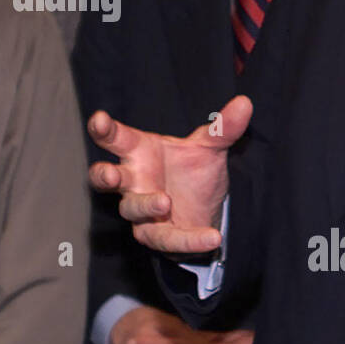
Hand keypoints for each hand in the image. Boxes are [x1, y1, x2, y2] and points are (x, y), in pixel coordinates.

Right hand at [87, 95, 251, 253]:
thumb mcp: (210, 147)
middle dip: (103, 176)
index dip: (104, 129)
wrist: (206, 208)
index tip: (99, 120)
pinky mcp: (155, 234)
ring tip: (165, 201)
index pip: (115, 138)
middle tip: (111, 174)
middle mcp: (132, 180)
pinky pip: (165, 239)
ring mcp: (139, 209)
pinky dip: (189, 240)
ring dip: (145, 205)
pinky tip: (212, 237)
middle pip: (104, 178)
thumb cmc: (192, 171)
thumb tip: (245, 103)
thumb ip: (222, 128)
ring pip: (130, 209)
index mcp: (138, 151)